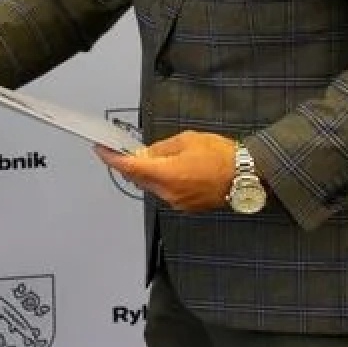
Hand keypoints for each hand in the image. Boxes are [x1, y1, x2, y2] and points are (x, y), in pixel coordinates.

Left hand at [95, 131, 236, 211]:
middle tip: (125, 149)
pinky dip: (162, 180)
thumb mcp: (187, 140)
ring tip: (154, 156)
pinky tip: (171, 168)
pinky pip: (166, 191)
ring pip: (151, 186)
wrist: (246, 175)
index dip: (111, 158)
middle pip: (138, 178)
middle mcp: (168, 193)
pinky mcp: (186, 206)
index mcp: (166, 174)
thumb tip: (145, 153)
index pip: (129, 167)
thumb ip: (161, 149)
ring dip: (147, 172)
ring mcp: (177, 202)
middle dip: (129, 164)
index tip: (101, 150)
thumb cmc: (221, 155)